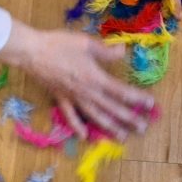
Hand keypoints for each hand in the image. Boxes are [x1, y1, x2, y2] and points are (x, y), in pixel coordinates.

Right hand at [0, 22, 154, 139]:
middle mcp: (88, 93)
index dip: (137, 98)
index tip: (150, 104)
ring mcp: (74, 98)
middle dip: (129, 119)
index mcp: (96, 78)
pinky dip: (77, 127)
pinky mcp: (61, 99)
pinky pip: (71, 116)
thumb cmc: (59, 44)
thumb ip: (107, 51)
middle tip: (143, 128)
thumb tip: (124, 51)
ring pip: (96, 116)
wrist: (31, 51)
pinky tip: (84, 136)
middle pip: (112, 109)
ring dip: (110, 128)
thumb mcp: (86, 43)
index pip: (122, 92)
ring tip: (122, 138)